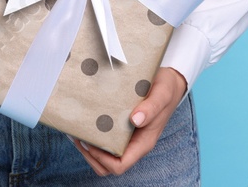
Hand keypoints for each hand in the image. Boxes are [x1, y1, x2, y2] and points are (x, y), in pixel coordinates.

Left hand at [70, 66, 188, 176]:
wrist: (169, 81)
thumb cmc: (167, 89)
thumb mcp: (161, 95)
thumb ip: (151, 108)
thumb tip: (135, 120)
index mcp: (143, 142)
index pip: (121, 165)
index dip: (103, 159)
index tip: (92, 142)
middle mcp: (134, 144)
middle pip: (108, 165)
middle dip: (91, 156)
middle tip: (79, 136)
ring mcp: (127, 137)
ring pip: (104, 156)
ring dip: (89, 148)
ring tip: (78, 130)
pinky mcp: (121, 127)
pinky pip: (105, 139)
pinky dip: (93, 135)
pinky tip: (85, 121)